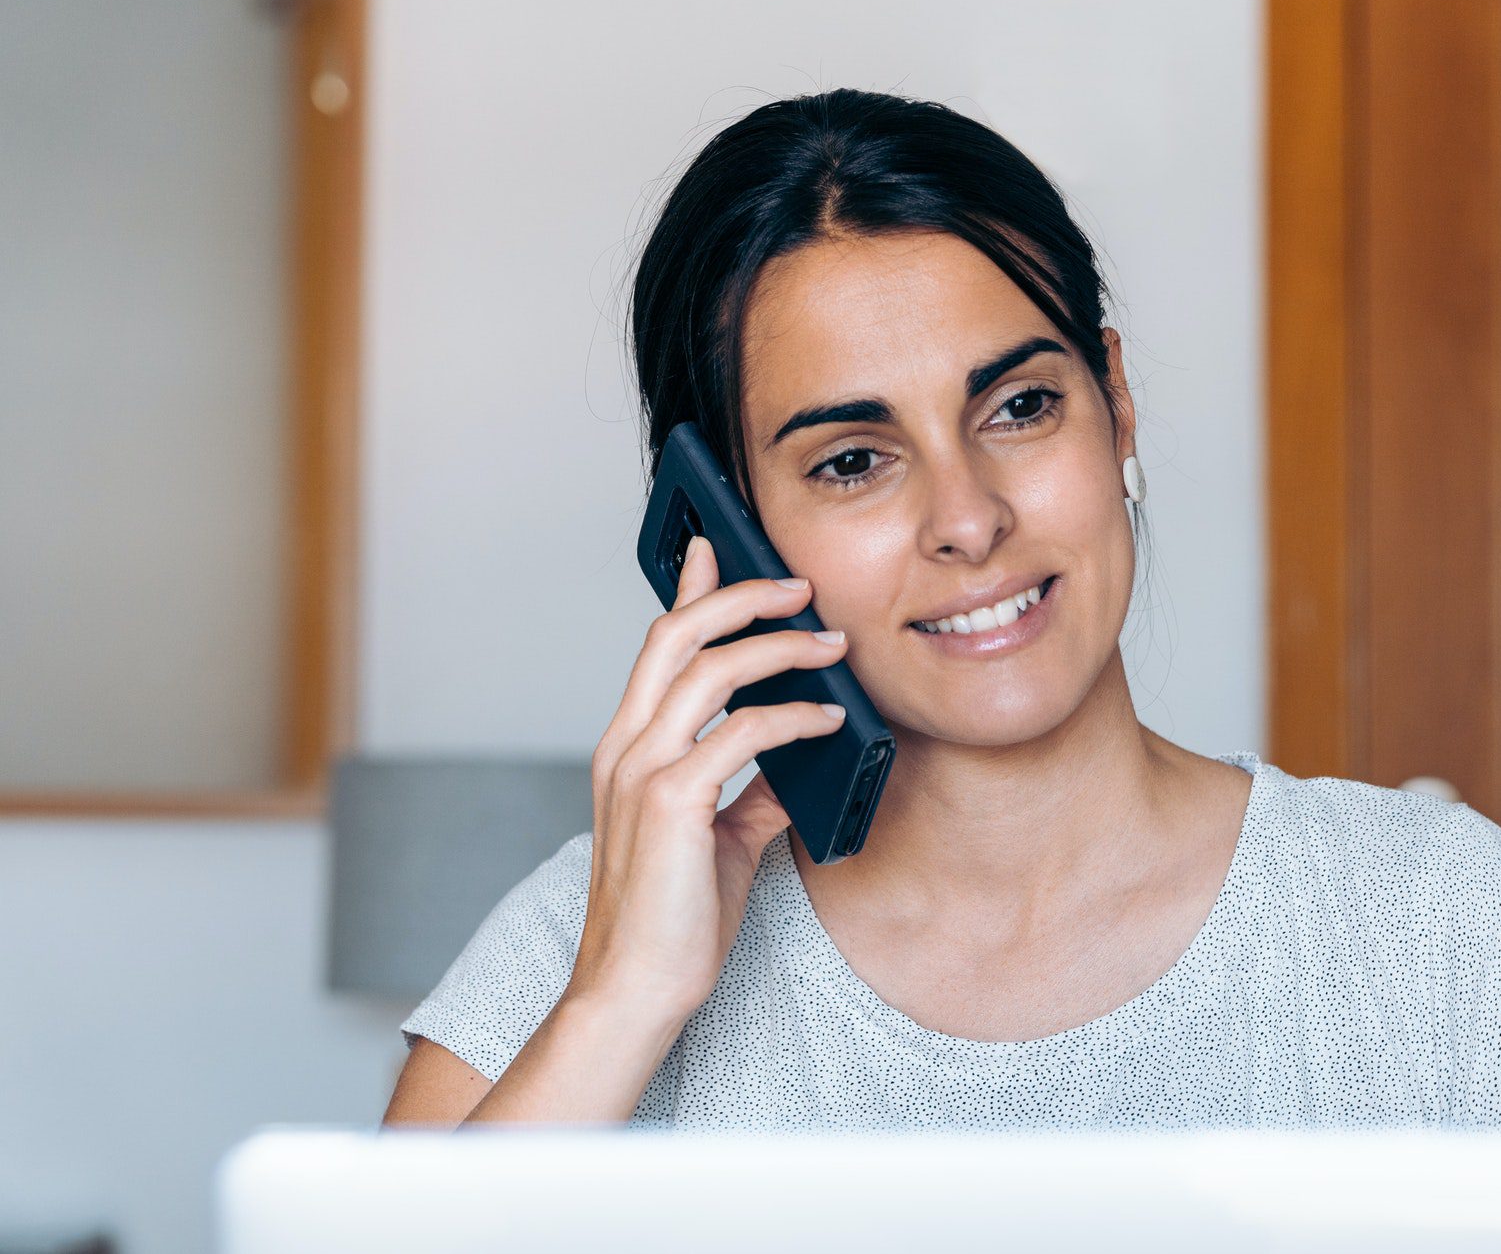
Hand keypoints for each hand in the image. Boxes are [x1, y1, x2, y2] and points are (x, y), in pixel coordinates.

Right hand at [568, 534, 847, 1026]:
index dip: (689, 590)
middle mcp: (626, 748)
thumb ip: (752, 794)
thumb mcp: (721, 841)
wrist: (635, 992)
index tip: (717, 549)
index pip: (658, 647)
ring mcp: (642, 772)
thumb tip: (798, 764)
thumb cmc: (672, 923)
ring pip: (708, 669)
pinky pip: (741, 733)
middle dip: (742, 597)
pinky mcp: (671, 802)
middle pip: (677, 635)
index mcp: (629, 749)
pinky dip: (793, 717)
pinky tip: (828, 722)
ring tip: (831, 646)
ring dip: (780, 647)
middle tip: (799, 585)